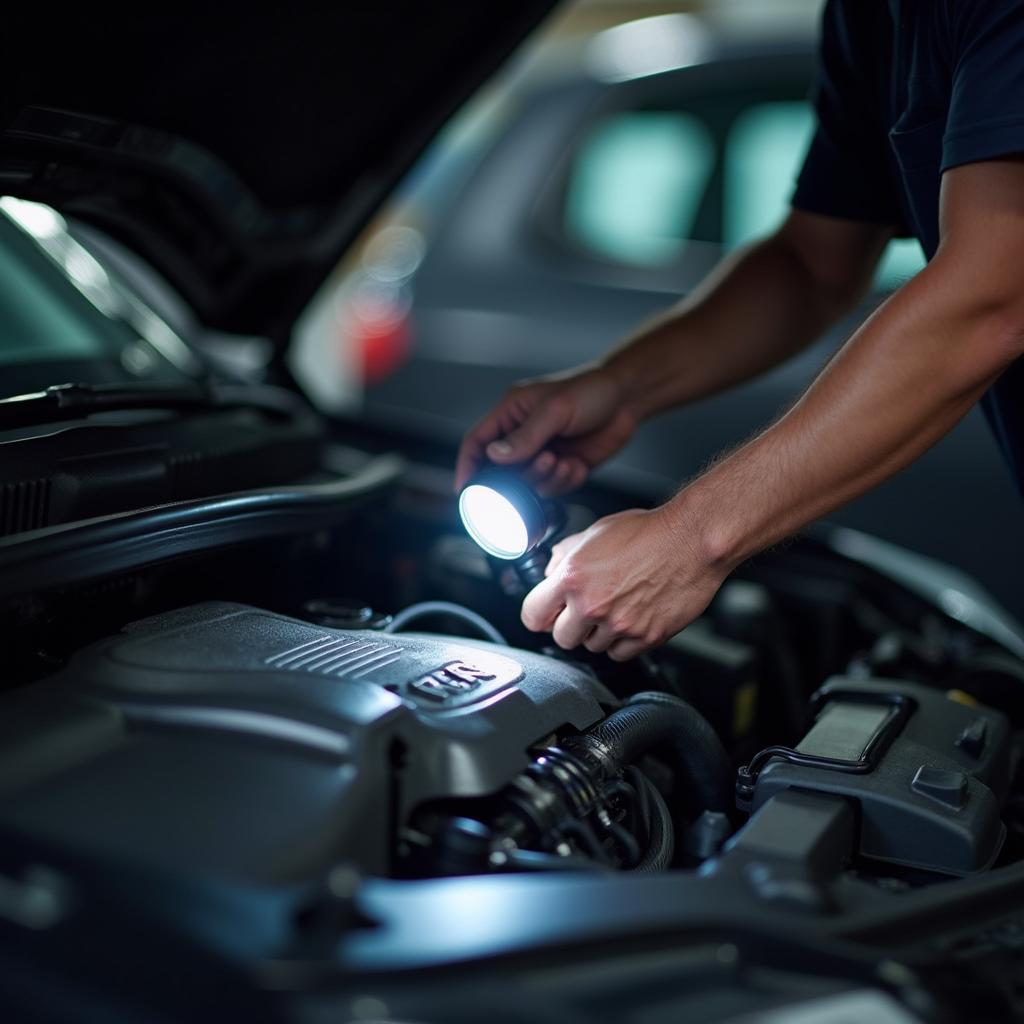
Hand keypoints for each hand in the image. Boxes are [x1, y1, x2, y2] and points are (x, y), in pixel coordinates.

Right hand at [454, 366, 635, 495]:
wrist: (627, 398)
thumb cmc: (591, 391)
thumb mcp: (555, 410)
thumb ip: (524, 437)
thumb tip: (493, 456)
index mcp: (511, 414)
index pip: (477, 442)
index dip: (467, 465)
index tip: (464, 490)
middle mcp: (523, 436)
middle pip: (503, 471)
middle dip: (520, 477)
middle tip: (543, 464)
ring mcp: (543, 453)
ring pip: (529, 483)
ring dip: (546, 479)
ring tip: (564, 462)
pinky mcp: (563, 466)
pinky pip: (554, 488)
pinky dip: (565, 481)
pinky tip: (577, 465)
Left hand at [520, 504, 726, 660]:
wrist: (692, 540)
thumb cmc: (649, 532)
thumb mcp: (596, 531)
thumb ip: (567, 554)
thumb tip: (551, 570)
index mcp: (572, 577)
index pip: (532, 614)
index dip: (539, 614)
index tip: (546, 614)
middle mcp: (592, 604)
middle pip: (562, 638)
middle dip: (570, 625)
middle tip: (586, 609)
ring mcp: (619, 624)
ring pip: (592, 647)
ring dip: (599, 633)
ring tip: (617, 607)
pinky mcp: (645, 637)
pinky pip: (620, 654)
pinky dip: (622, 642)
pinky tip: (631, 618)